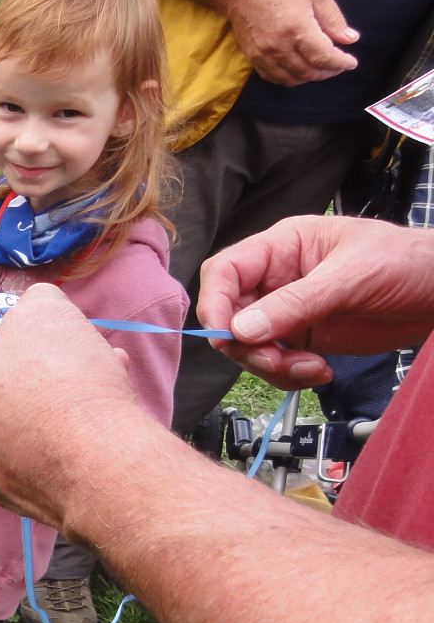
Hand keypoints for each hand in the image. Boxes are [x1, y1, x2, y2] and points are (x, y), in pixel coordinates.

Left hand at [0, 284, 147, 530]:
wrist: (103, 475)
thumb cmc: (63, 387)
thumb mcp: (47, 313)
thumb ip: (25, 304)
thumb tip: (28, 313)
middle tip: (27, 344)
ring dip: (19, 384)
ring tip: (74, 369)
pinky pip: (4, 441)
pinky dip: (34, 420)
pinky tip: (85, 405)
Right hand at [197, 216, 433, 388]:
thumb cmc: (407, 262)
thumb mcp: (352, 276)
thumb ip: (297, 302)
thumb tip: (241, 330)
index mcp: (282, 247)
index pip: (225, 271)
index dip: (215, 302)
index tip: (227, 335)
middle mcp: (277, 280)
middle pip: (230, 316)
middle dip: (248, 346)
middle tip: (277, 360)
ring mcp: (289, 312)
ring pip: (249, 346)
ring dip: (271, 366)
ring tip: (311, 369)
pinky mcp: (305, 339)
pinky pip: (276, 363)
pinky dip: (289, 375)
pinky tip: (320, 372)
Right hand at [226, 0, 357, 85]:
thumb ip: (334, 19)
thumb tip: (350, 39)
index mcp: (298, 28)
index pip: (323, 57)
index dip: (340, 63)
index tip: (351, 63)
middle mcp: (279, 46)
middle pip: (308, 71)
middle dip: (327, 72)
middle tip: (338, 65)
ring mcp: (263, 54)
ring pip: (291, 79)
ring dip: (309, 77)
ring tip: (320, 68)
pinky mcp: (252, 57)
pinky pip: (273, 77)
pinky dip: (290, 78)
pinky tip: (299, 69)